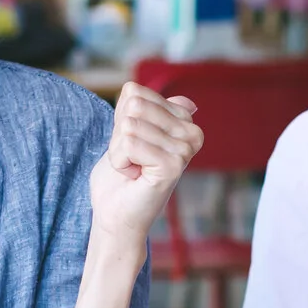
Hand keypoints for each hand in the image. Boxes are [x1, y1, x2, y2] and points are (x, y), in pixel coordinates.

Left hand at [88, 83, 203, 257]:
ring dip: (119, 150)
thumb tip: (188, 103)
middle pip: (134, 105)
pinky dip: (120, 162)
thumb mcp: (130, 132)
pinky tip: (134, 176)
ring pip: (129, 125)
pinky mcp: (174, 165)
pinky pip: (130, 143)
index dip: (120, 119)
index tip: (131, 146)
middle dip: (120, 134)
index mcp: (184, 120)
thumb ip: (149, 110)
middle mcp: (191, 132)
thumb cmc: (122, 176)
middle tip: (131, 158)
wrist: (116, 215)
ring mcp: (185, 149)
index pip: (135, 92)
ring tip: (133, 169)